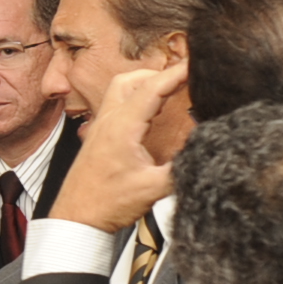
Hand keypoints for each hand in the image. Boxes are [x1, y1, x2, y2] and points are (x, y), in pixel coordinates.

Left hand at [47, 61, 185, 231]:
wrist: (76, 219)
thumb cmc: (106, 204)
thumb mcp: (152, 190)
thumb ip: (182, 169)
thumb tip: (206, 153)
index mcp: (121, 127)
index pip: (152, 89)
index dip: (176, 74)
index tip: (196, 64)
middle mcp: (108, 121)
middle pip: (132, 80)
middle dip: (159, 74)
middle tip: (184, 77)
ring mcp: (100, 127)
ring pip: (120, 89)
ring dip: (144, 84)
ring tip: (169, 89)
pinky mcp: (98, 136)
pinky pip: (116, 104)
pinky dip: (135, 98)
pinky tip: (150, 111)